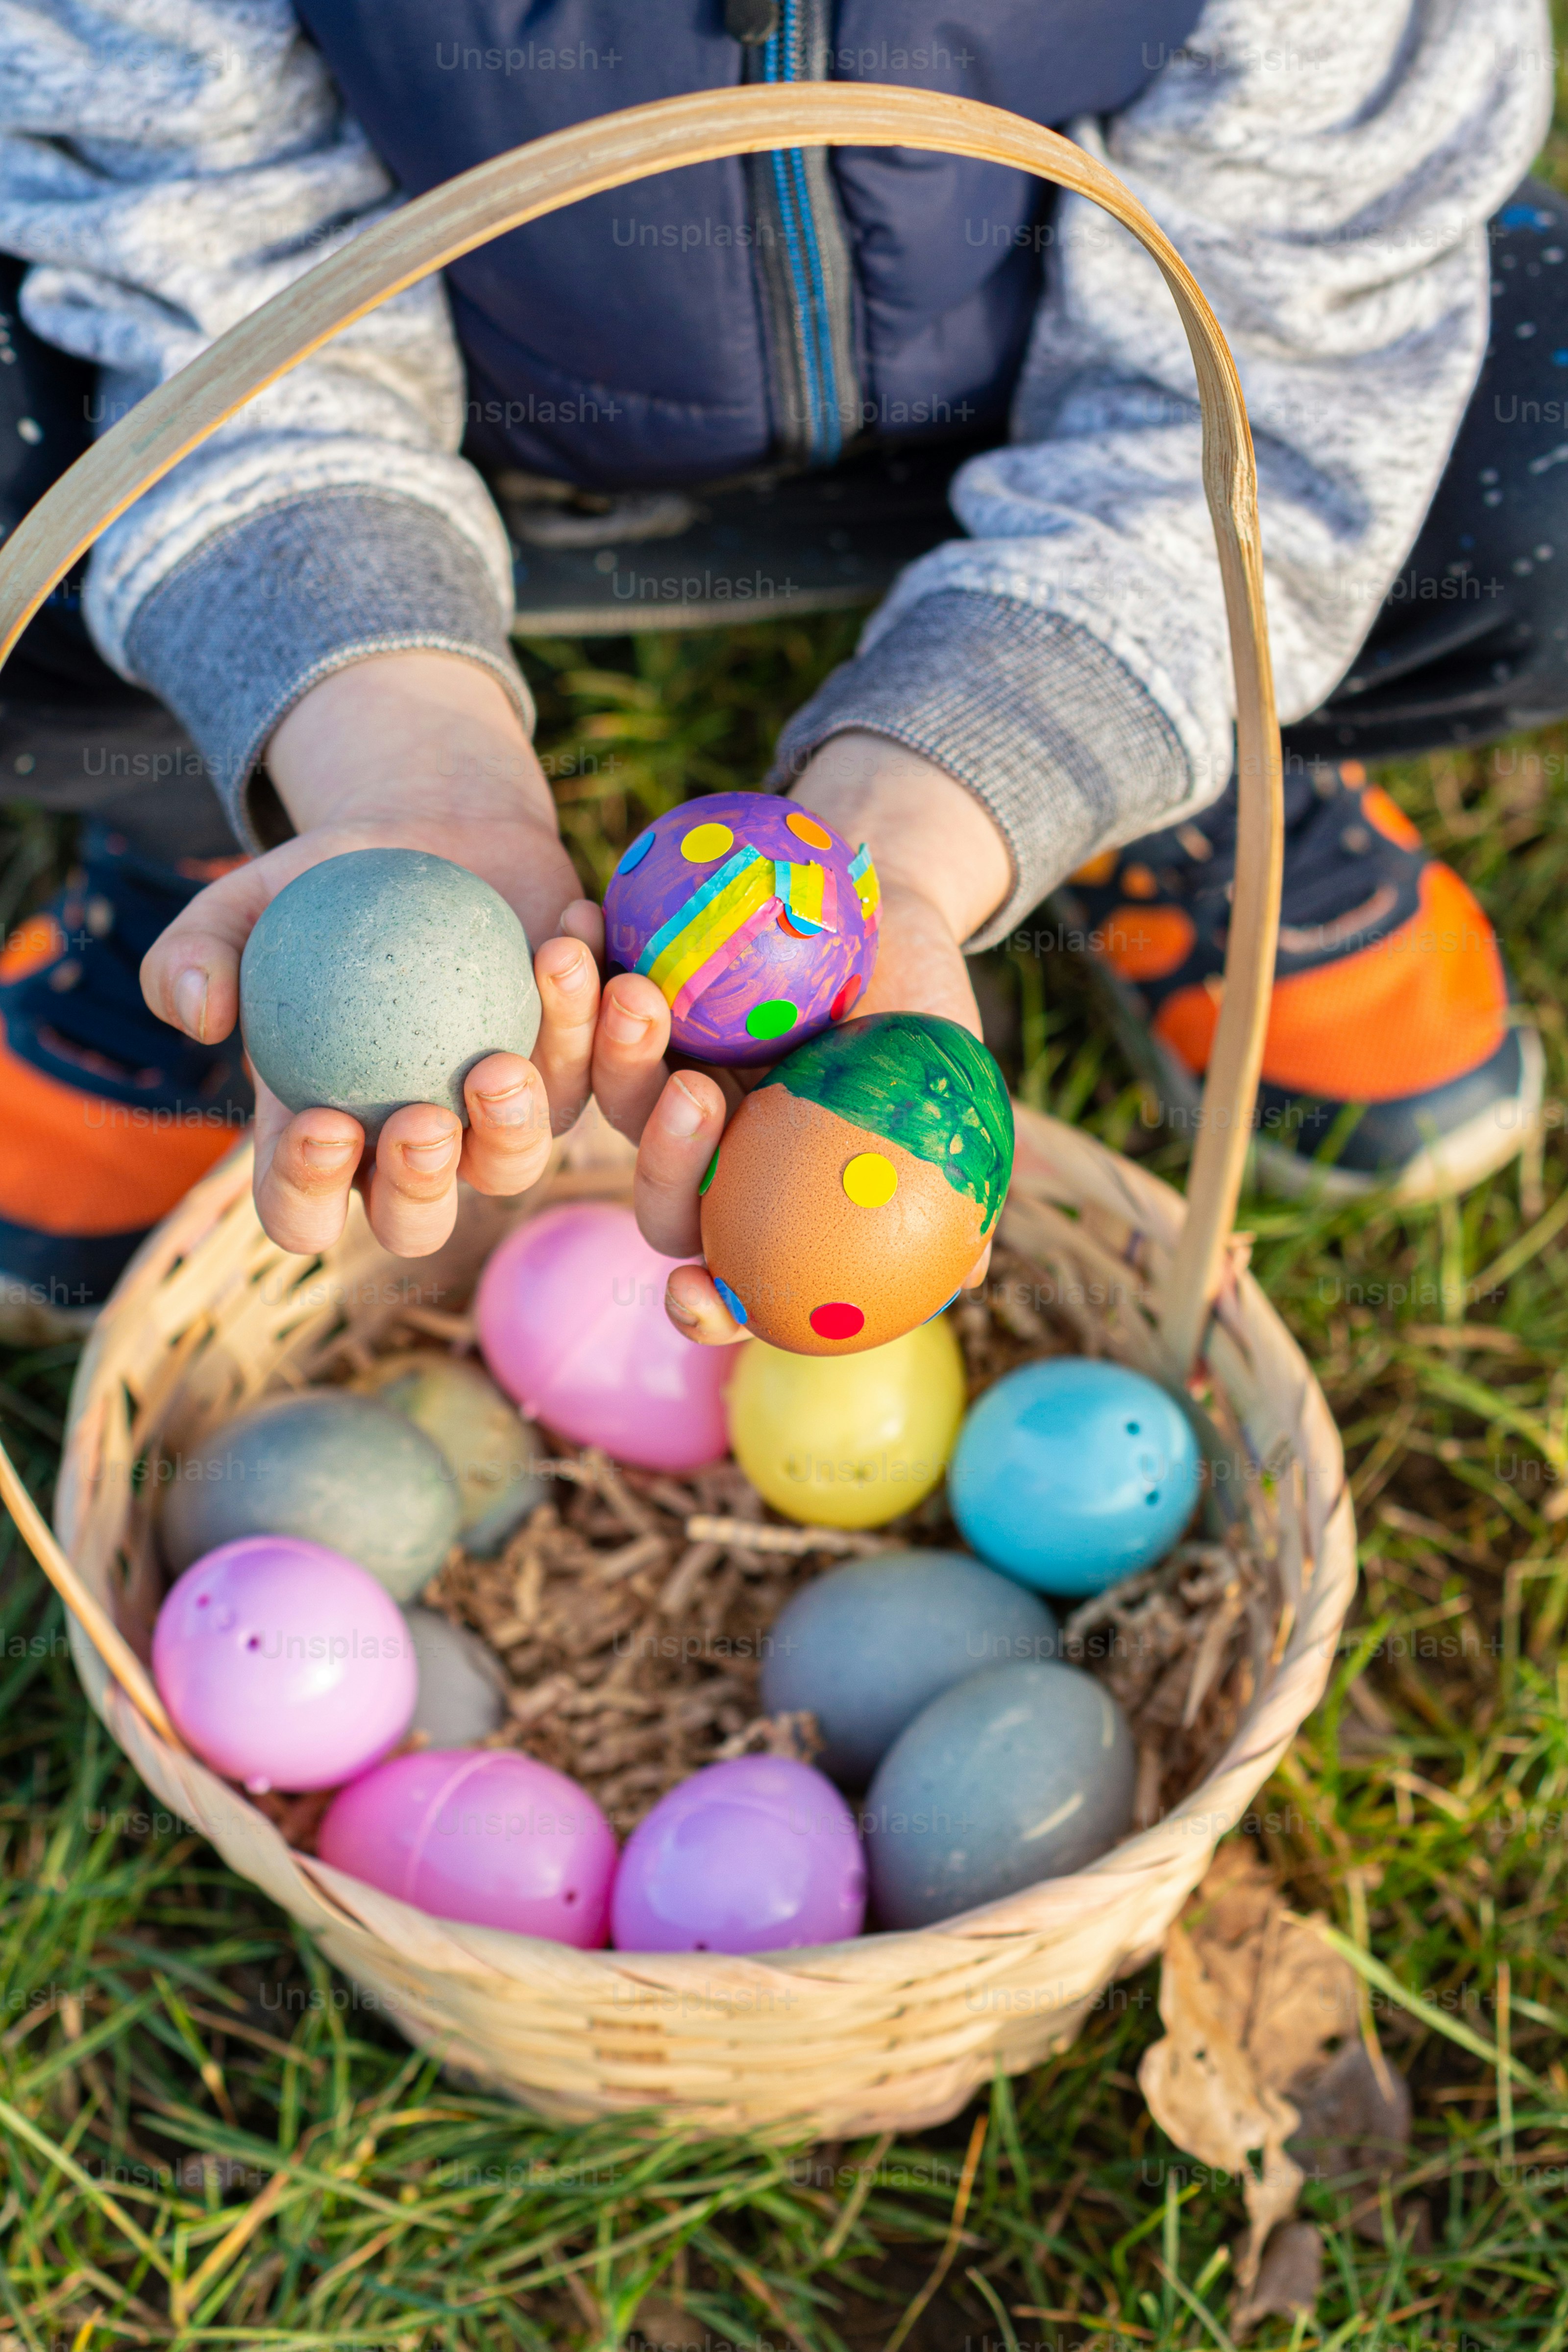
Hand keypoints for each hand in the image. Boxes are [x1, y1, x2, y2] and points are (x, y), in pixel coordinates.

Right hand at [141, 653, 604, 1257]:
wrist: (434, 839)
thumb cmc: (327, 886)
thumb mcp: (247, 903)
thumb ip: (196, 953)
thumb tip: (196, 1013)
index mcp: (323, 1135)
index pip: (301, 1210)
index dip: (307, 1194)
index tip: (324, 1124)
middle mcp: (416, 1148)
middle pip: (419, 1222)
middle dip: (421, 1188)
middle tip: (426, 1116)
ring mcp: (502, 1119)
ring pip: (518, 1159)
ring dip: (523, 1108)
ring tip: (510, 1037)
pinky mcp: (578, 1073)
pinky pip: (600, 1073)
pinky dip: (592, 1008)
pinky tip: (568, 931)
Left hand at [592, 733, 1013, 1343]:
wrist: (878, 899)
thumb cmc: (922, 1009)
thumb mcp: (953, 1089)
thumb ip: (952, 1176)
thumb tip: (972, 1271)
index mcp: (771, 1200)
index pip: (729, 1279)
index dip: (704, 1305)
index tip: (691, 1293)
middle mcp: (706, 1155)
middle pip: (660, 1197)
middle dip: (664, 1161)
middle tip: (699, 1092)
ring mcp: (657, 1079)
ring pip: (609, 1095)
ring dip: (604, 1051)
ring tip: (635, 991)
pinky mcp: (624, 1005)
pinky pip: (583, 998)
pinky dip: (579, 966)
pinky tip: (586, 915)